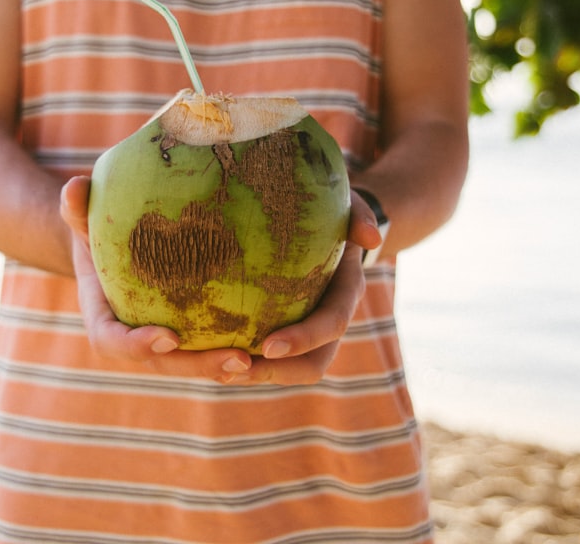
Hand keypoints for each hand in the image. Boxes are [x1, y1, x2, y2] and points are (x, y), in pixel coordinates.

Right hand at [59, 178, 382, 384]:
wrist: (116, 241)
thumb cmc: (102, 223)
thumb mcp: (91, 212)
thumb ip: (81, 205)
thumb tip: (73, 189)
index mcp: (104, 316)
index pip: (113, 342)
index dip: (137, 346)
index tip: (168, 336)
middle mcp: (138, 338)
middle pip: (170, 365)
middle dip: (204, 367)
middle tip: (240, 359)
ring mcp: (171, 340)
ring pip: (203, 364)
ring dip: (237, 367)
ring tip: (273, 354)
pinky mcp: (199, 334)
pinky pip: (223, 344)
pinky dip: (253, 348)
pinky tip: (288, 334)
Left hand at [220, 191, 381, 384]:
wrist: (329, 226)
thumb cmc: (332, 209)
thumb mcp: (347, 204)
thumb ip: (358, 214)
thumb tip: (371, 236)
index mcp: (346, 291)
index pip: (332, 324)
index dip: (305, 338)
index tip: (268, 346)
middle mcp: (329, 319)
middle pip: (312, 364)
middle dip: (276, 373)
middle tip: (236, 369)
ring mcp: (307, 330)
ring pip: (287, 369)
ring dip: (255, 375)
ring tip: (217, 369)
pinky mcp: (284, 329)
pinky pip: (266, 356)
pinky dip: (242, 360)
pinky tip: (208, 355)